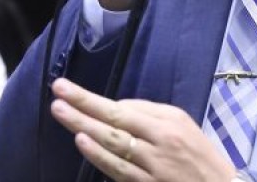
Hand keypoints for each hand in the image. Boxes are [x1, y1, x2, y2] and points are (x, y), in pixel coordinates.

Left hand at [50, 78, 236, 181]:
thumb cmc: (199, 154)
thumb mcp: (182, 123)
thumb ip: (150, 113)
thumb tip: (116, 107)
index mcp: (166, 122)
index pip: (120, 108)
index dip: (90, 98)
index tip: (65, 86)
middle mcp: (158, 141)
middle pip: (114, 122)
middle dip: (82, 108)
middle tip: (57, 96)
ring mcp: (151, 166)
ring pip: (113, 145)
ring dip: (85, 129)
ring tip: (63, 114)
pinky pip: (119, 170)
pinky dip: (100, 156)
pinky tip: (83, 144)